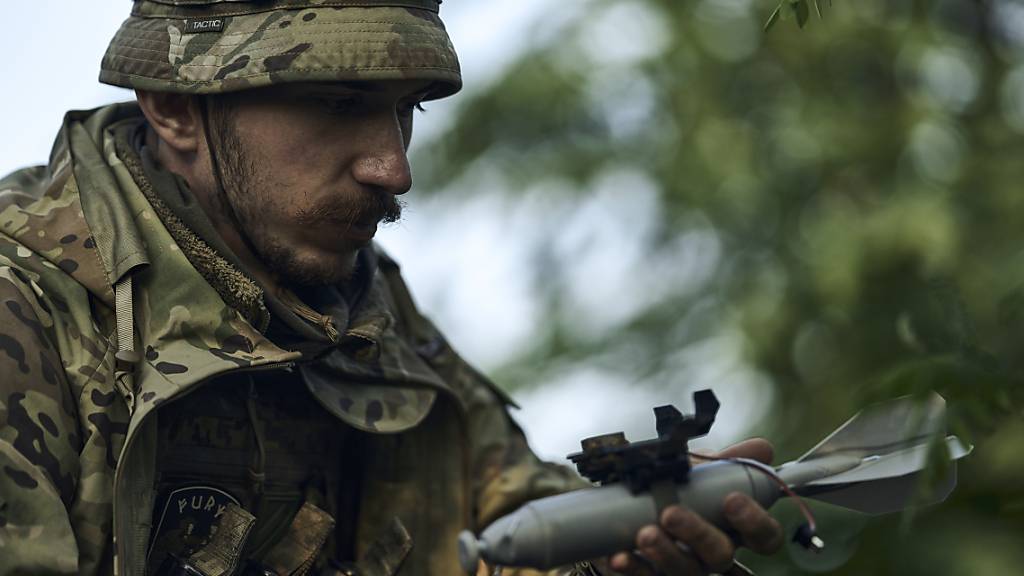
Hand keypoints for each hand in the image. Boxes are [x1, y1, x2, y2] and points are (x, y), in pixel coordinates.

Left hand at [608, 439, 783, 574]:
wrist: (632, 513)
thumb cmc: (677, 493)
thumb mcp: (701, 474)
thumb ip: (728, 462)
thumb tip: (762, 449)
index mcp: (734, 529)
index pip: (764, 537)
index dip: (755, 522)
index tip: (732, 500)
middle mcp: (714, 554)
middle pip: (721, 555)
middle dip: (698, 534)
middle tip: (671, 513)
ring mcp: (686, 568)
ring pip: (686, 571)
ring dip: (665, 552)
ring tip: (645, 533)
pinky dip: (634, 567)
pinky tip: (621, 556)